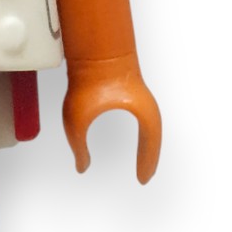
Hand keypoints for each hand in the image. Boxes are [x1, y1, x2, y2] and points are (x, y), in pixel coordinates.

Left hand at [62, 53, 161, 181]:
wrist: (92, 51)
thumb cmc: (88, 80)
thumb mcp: (77, 122)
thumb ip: (79, 148)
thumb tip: (82, 167)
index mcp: (143, 113)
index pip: (151, 143)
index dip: (147, 162)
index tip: (142, 180)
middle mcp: (145, 105)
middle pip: (154, 137)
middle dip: (150, 157)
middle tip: (144, 176)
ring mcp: (139, 96)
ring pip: (150, 127)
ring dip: (147, 145)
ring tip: (142, 163)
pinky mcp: (130, 91)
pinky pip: (141, 118)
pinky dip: (140, 132)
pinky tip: (134, 138)